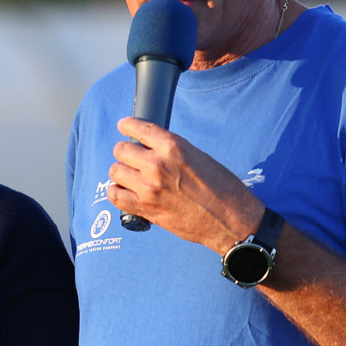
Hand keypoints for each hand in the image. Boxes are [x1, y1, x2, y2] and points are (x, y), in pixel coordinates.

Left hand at [109, 119, 263, 255]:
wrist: (230, 220)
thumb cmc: (222, 189)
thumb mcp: (199, 157)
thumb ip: (173, 151)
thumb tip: (153, 148)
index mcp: (173, 147)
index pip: (139, 128)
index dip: (127, 125)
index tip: (124, 125)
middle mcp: (157, 164)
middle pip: (122, 150)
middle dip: (125, 152)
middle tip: (131, 157)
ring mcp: (149, 187)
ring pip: (116, 171)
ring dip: (121, 172)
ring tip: (130, 176)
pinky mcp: (146, 208)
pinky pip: (115, 196)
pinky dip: (117, 192)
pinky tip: (124, 191)